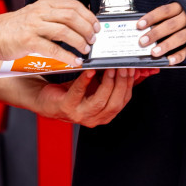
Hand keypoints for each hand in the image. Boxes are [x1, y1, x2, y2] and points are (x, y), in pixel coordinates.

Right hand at [0, 0, 98, 62]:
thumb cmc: (14, 27)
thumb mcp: (35, 14)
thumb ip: (53, 17)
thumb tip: (78, 25)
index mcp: (45, 4)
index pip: (73, 5)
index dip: (88, 16)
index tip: (96, 25)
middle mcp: (40, 12)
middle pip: (72, 17)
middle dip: (87, 29)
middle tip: (93, 39)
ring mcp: (34, 26)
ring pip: (64, 31)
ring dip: (79, 42)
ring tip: (86, 50)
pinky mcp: (28, 41)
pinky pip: (52, 48)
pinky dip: (66, 56)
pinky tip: (73, 61)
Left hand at [30, 67, 155, 125]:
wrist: (46, 98)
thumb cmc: (74, 92)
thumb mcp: (98, 85)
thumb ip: (116, 79)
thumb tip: (138, 68)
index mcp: (106, 113)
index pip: (124, 100)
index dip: (130, 84)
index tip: (133, 68)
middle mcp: (95, 118)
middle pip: (115, 103)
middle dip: (121, 83)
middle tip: (123, 67)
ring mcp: (80, 115)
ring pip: (100, 101)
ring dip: (108, 83)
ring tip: (110, 68)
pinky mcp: (66, 108)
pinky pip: (78, 93)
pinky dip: (85, 81)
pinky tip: (90, 70)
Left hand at [137, 2, 185, 65]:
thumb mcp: (179, 11)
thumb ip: (165, 19)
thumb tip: (145, 30)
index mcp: (181, 8)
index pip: (164, 11)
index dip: (151, 17)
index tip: (139, 25)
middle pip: (171, 25)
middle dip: (156, 33)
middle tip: (142, 41)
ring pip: (180, 37)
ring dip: (166, 45)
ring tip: (154, 53)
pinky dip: (179, 55)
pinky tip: (169, 60)